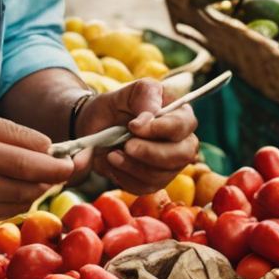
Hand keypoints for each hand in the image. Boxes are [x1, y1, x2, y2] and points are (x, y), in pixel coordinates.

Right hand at [0, 108, 75, 230]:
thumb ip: (8, 131)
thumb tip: (48, 147)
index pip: (26, 164)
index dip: (57, 166)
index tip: (73, 161)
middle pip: (27, 187)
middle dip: (50, 178)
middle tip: (60, 167)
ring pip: (17, 204)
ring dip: (33, 190)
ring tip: (32, 174)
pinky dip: (10, 200)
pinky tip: (4, 185)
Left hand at [72, 80, 198, 194]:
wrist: (96, 126)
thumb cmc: (117, 106)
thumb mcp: (129, 91)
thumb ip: (144, 95)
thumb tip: (150, 117)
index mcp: (180, 116)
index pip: (182, 125)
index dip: (161, 128)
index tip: (134, 126)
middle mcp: (182, 143)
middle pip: (181, 155)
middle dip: (150, 152)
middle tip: (126, 145)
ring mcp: (170, 166)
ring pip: (161, 174)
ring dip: (132, 166)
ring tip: (112, 153)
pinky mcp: (153, 182)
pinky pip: (144, 187)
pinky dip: (124, 176)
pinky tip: (113, 163)